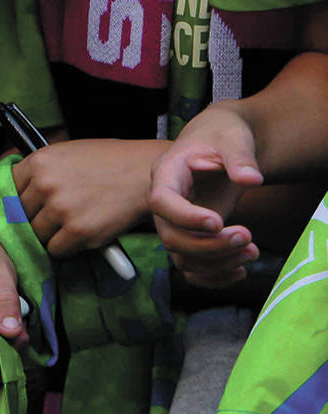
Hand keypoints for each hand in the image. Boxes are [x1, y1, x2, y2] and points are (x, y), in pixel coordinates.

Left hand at [13, 137, 159, 254]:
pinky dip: (66, 246)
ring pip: (37, 235)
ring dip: (50, 235)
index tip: (25, 208)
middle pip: (20, 216)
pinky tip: (80, 233)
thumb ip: (32, 166)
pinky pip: (56, 249)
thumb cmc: (105, 161)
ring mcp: (61, 209)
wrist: (142, 173)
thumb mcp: (63, 152)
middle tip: (51, 218)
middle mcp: (45, 185)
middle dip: (32, 220)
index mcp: (38, 162)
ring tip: (69, 224)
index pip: (7, 189)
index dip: (15, 201)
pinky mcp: (78, 231)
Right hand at [150, 113, 262, 286]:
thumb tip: (251, 180)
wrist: (223, 144)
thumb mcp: (233, 138)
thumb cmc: (223, 136)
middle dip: (209, 245)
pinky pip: (192, 269)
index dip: (185, 217)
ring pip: (182, 258)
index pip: (162, 201)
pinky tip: (241, 270)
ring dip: (218, 263)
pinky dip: (215, 277)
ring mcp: (176, 223)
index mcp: (167, 173)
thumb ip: (240, 157)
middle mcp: (165, 203)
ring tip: (252, 250)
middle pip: (170, 237)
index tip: (218, 222)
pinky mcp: (190, 238)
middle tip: (246, 236)